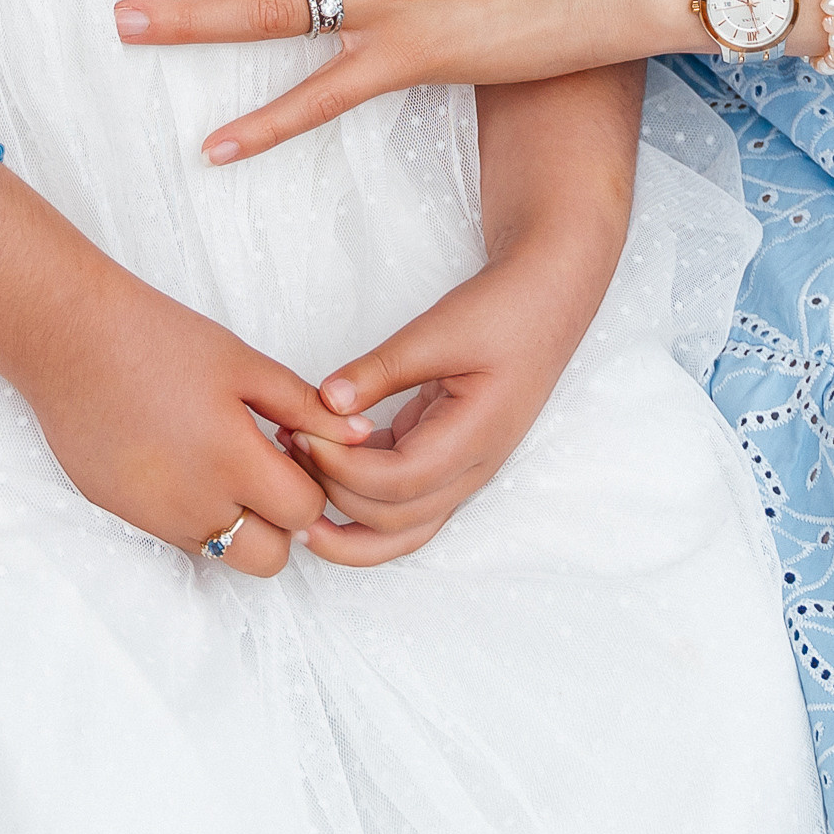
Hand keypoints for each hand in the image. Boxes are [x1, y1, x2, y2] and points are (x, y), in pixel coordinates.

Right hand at [10, 259, 373, 579]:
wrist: (70, 337)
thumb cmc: (158, 338)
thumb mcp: (241, 361)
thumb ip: (304, 404)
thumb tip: (360, 435)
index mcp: (232, 460)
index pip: (304, 512)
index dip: (309, 480)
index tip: (291, 445)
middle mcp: (196, 505)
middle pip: (271, 557)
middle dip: (281, 521)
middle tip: (265, 466)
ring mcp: (157, 519)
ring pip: (225, 555)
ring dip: (239, 525)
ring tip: (223, 465)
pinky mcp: (125, 518)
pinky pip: (181, 541)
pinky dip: (196, 518)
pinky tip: (182, 464)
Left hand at [289, 220, 623, 565]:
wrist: (545, 302)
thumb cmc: (502, 312)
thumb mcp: (440, 329)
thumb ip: (382, 369)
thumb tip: (326, 401)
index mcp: (475, 440)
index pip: (398, 485)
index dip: (344, 468)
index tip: (305, 430)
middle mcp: (469, 471)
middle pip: (393, 524)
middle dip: (333, 497)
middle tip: (288, 451)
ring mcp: (459, 471)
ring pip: (398, 530)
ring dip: (343, 519)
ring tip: (293, 485)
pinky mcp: (444, 459)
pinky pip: (399, 500)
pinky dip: (358, 493)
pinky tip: (322, 462)